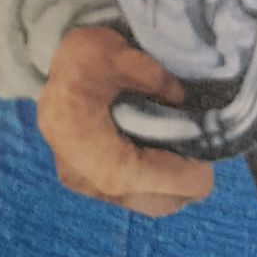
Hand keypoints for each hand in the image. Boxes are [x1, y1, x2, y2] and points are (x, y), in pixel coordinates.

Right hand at [37, 27, 214, 217]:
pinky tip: (160, 151)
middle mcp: (91, 182)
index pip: (166, 182)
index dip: (195, 165)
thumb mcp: (113, 51)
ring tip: (181, 145)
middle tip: (196, 138)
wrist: (50, 70)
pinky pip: (138, 197)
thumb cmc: (79, 61)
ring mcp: (88, 189)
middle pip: (165, 201)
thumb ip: (150, 75)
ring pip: (154, 205)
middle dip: (188, 173)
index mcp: (96, 156)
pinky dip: (157, 180)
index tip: (205, 139)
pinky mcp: (90, 187)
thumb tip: (180, 100)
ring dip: (175, 180)